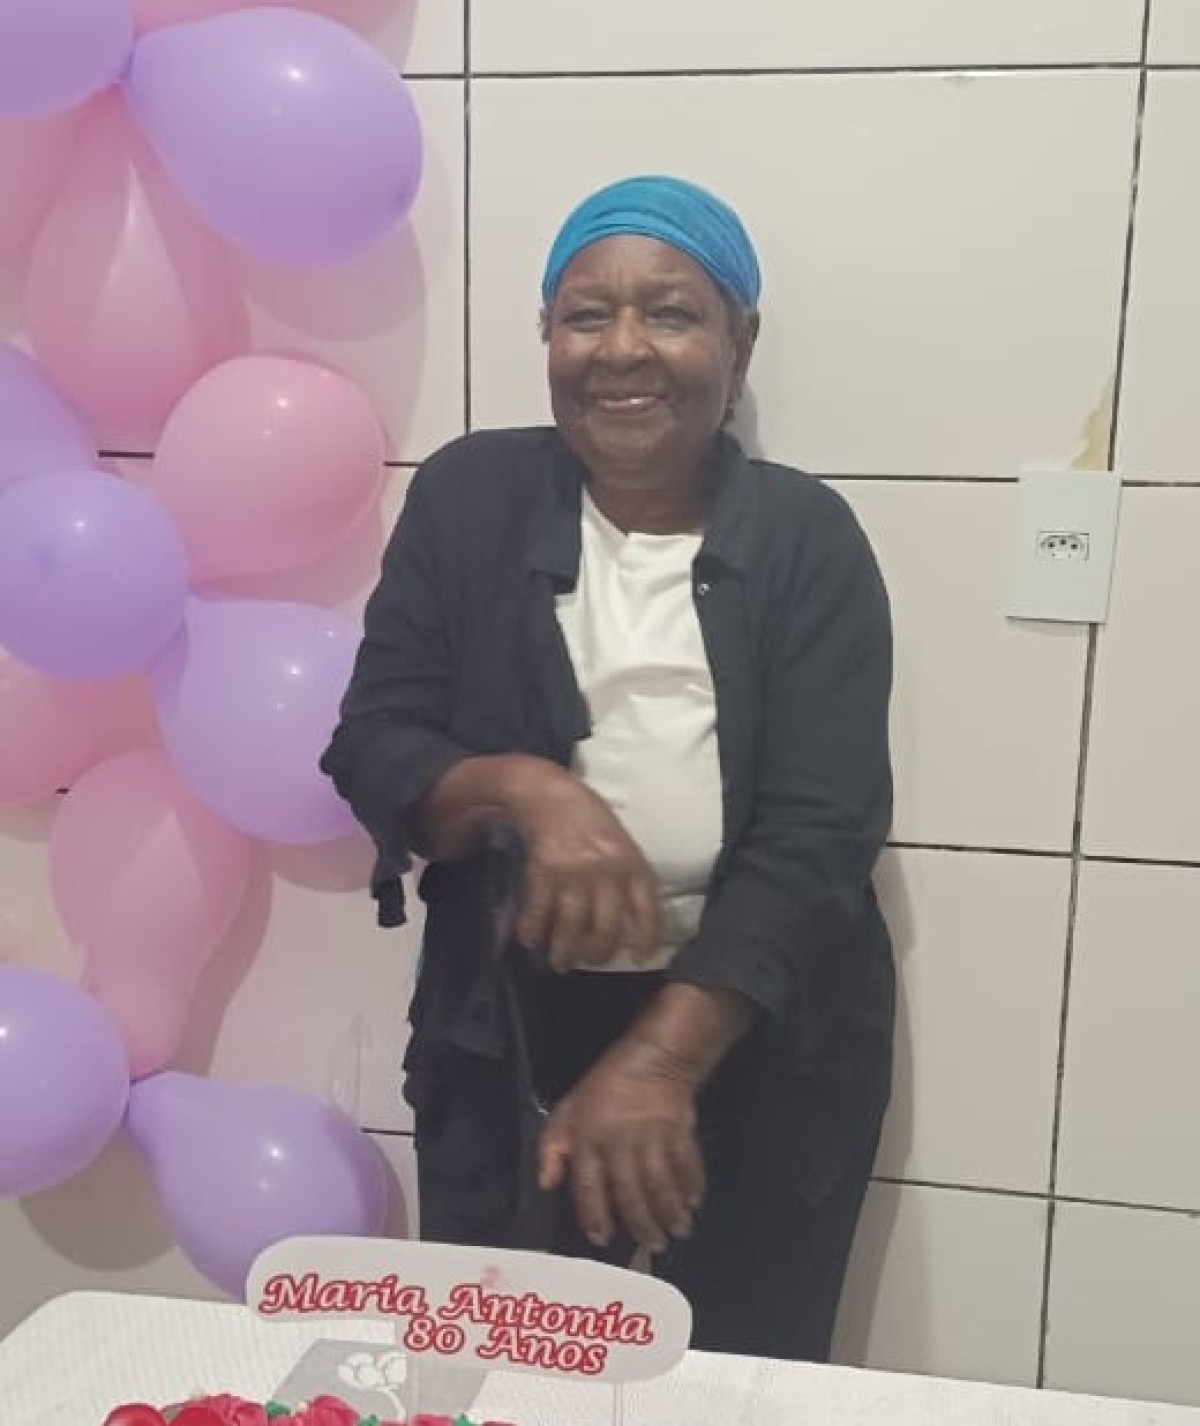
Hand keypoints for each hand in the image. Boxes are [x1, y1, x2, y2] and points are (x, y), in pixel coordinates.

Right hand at [504, 761, 661, 971]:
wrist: (549, 794)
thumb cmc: (590, 817)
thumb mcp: (622, 842)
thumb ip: (628, 875)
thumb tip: (631, 915)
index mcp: (632, 864)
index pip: (647, 910)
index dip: (647, 938)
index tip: (641, 957)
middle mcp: (606, 873)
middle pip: (606, 929)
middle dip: (596, 953)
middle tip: (588, 961)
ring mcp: (574, 875)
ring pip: (571, 927)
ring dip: (563, 952)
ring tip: (559, 963)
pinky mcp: (544, 873)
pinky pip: (539, 911)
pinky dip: (532, 930)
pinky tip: (530, 940)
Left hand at [537, 1036, 703, 1252]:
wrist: (653, 1057)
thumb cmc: (605, 1086)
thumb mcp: (568, 1109)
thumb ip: (553, 1147)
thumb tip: (547, 1185)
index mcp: (589, 1141)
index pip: (589, 1188)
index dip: (593, 1216)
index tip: (601, 1238)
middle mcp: (620, 1146)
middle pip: (630, 1195)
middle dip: (642, 1225)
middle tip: (653, 1246)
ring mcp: (652, 1140)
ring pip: (660, 1187)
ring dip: (669, 1213)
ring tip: (676, 1232)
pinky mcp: (680, 1134)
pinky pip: (686, 1167)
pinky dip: (691, 1187)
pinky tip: (694, 1204)